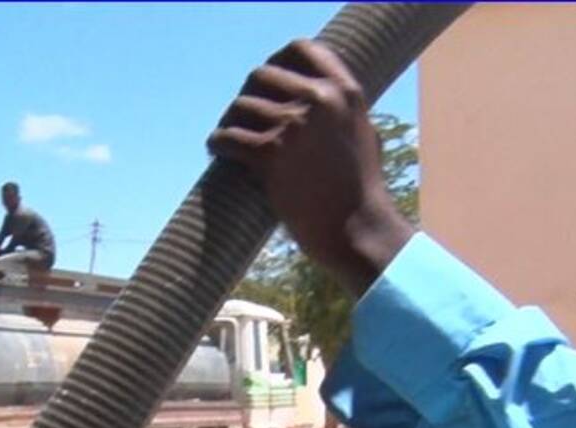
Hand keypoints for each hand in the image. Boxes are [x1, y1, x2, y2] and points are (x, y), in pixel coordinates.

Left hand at [207, 40, 413, 294]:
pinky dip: (216, 145)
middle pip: (260, 77)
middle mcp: (319, 100)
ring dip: (228, 123)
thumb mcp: (360, 134)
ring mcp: (294, 126)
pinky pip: (228, 138)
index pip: (299, 50)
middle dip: (246, 97)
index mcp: (343, 90)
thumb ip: (337, 111)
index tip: (263, 84)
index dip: (275, 63)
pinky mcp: (271, 155)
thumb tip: (314, 97)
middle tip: (240, 120)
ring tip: (227, 141)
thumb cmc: (360, 192)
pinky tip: (215, 152)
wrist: (357, 229)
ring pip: (239, 107)